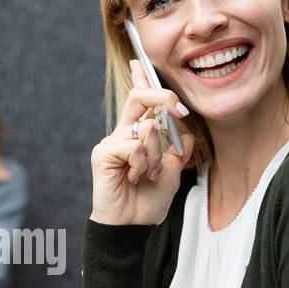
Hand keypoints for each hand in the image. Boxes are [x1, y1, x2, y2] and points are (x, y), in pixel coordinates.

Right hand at [90, 58, 193, 226]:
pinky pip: (134, 146)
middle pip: (139, 97)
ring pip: (145, 128)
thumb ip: (176, 151)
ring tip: (148, 175)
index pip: (138, 100)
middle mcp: (121, 134)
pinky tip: (136, 178)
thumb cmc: (147, 202)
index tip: (139, 61)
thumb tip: (185, 133)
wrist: (131, 226)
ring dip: (156, 153)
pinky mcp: (103, 154)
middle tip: (179, 110)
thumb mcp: (171, 173)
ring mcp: (111, 143)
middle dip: (163, 98)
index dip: (139, 78)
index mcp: (135, 136)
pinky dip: (143, 163)